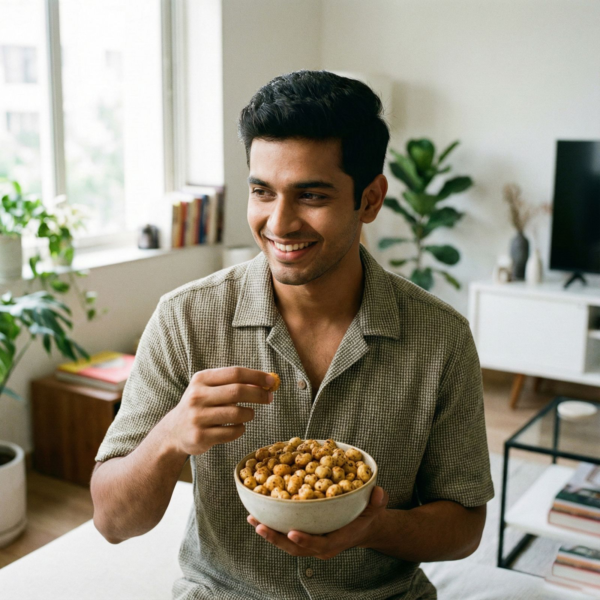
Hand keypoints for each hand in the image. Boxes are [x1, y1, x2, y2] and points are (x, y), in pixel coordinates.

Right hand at [163, 367, 273, 456]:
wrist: (174, 431)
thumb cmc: (201, 405)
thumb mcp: (209, 388)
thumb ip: (233, 383)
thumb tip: (266, 381)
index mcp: (201, 379)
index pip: (235, 373)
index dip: (256, 376)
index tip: (271, 381)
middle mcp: (197, 396)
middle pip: (237, 391)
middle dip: (259, 394)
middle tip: (269, 398)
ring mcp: (197, 417)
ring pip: (236, 413)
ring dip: (249, 414)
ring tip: (248, 414)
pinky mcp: (200, 437)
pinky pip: (232, 432)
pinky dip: (240, 429)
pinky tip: (237, 427)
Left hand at [247, 486, 388, 559]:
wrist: (363, 528)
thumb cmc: (367, 516)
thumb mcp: (375, 509)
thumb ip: (377, 501)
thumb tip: (378, 491)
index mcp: (337, 540)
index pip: (319, 544)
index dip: (305, 540)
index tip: (291, 533)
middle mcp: (321, 545)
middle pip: (295, 547)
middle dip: (276, 538)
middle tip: (260, 526)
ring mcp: (311, 542)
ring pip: (286, 542)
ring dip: (269, 532)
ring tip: (252, 519)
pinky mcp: (304, 536)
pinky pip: (285, 534)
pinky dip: (272, 526)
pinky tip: (258, 515)